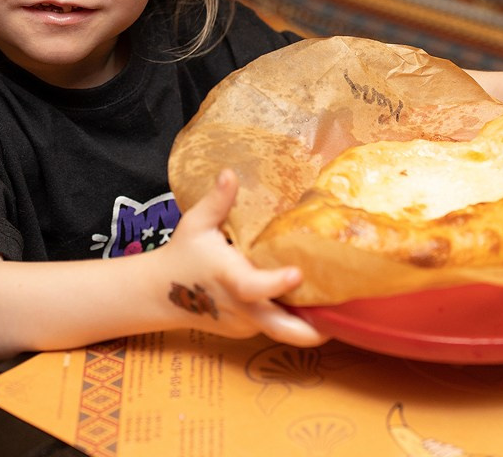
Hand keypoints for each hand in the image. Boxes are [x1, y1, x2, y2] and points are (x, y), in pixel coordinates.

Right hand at [163, 169, 327, 346]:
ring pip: (283, 330)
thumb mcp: (196, 224)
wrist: (159, 295)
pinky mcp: (247, 329)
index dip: (276, 283)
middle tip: (343, 318)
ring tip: (343, 308)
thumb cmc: (182, 255)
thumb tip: (229, 172)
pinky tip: (316, 304)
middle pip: (281, 330)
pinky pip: (274, 325)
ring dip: (310, 324)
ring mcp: (245, 323)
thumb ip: (217, 201)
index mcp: (230, 280)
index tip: (298, 273)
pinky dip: (293, 318)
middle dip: (312, 332)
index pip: (253, 288)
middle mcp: (241, 308)